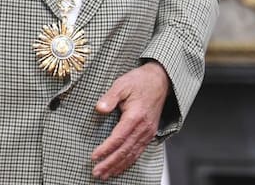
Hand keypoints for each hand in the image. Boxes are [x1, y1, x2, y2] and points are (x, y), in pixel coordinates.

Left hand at [91, 62, 168, 179]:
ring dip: (118, 166)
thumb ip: (110, 97)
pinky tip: (120, 168)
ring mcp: (148, 132)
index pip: (118, 138)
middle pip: (125, 150)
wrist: (160, 80)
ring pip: (132, 154)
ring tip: (105, 175)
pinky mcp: (150, 134)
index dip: (106, 149)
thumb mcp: (122, 84)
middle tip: (96, 172)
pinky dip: (128, 162)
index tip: (94, 157)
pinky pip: (139, 152)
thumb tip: (99, 109)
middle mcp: (144, 127)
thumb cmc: (140, 81)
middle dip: (110, 163)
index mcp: (136, 116)